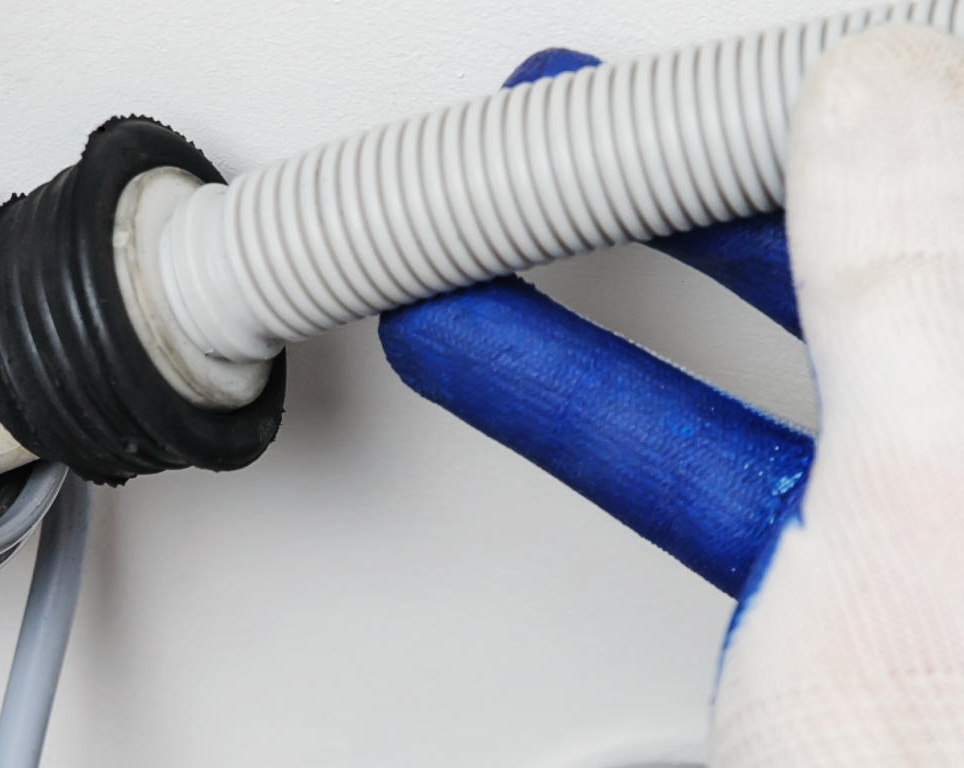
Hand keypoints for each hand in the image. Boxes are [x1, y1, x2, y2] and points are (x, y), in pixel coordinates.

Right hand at [380, 25, 963, 764]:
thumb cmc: (955, 761)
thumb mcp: (932, 515)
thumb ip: (914, 284)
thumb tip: (875, 89)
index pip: (962, 169)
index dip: (846, 102)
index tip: (705, 87)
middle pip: (881, 247)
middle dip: (712, 168)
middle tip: (603, 117)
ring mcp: (946, 531)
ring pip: (781, 346)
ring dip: (620, 274)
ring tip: (508, 214)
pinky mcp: (866, 596)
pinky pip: (723, 454)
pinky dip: (601, 396)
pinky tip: (509, 354)